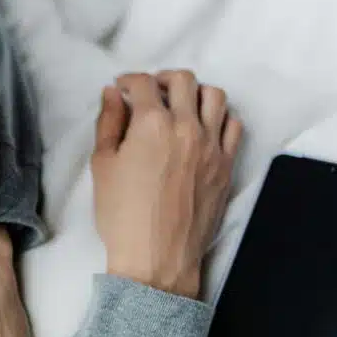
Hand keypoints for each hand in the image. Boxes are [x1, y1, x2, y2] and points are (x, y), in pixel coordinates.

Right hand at [92, 70, 242, 297]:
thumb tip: (112, 95)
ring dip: (195, 92)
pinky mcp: (226, 165)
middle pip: (183, 80)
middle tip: (150, 91)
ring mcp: (212, 145)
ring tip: (181, 104)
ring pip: (215, 96)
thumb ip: (107, 124)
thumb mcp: (102, 166)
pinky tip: (204, 125)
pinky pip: (233, 126)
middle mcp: (187, 127)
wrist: (157, 257)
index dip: (128, 80)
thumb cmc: (122, 215)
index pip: (143, 84)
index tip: (121, 88)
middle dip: (162, 79)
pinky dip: (219, 117)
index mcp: (151, 124)